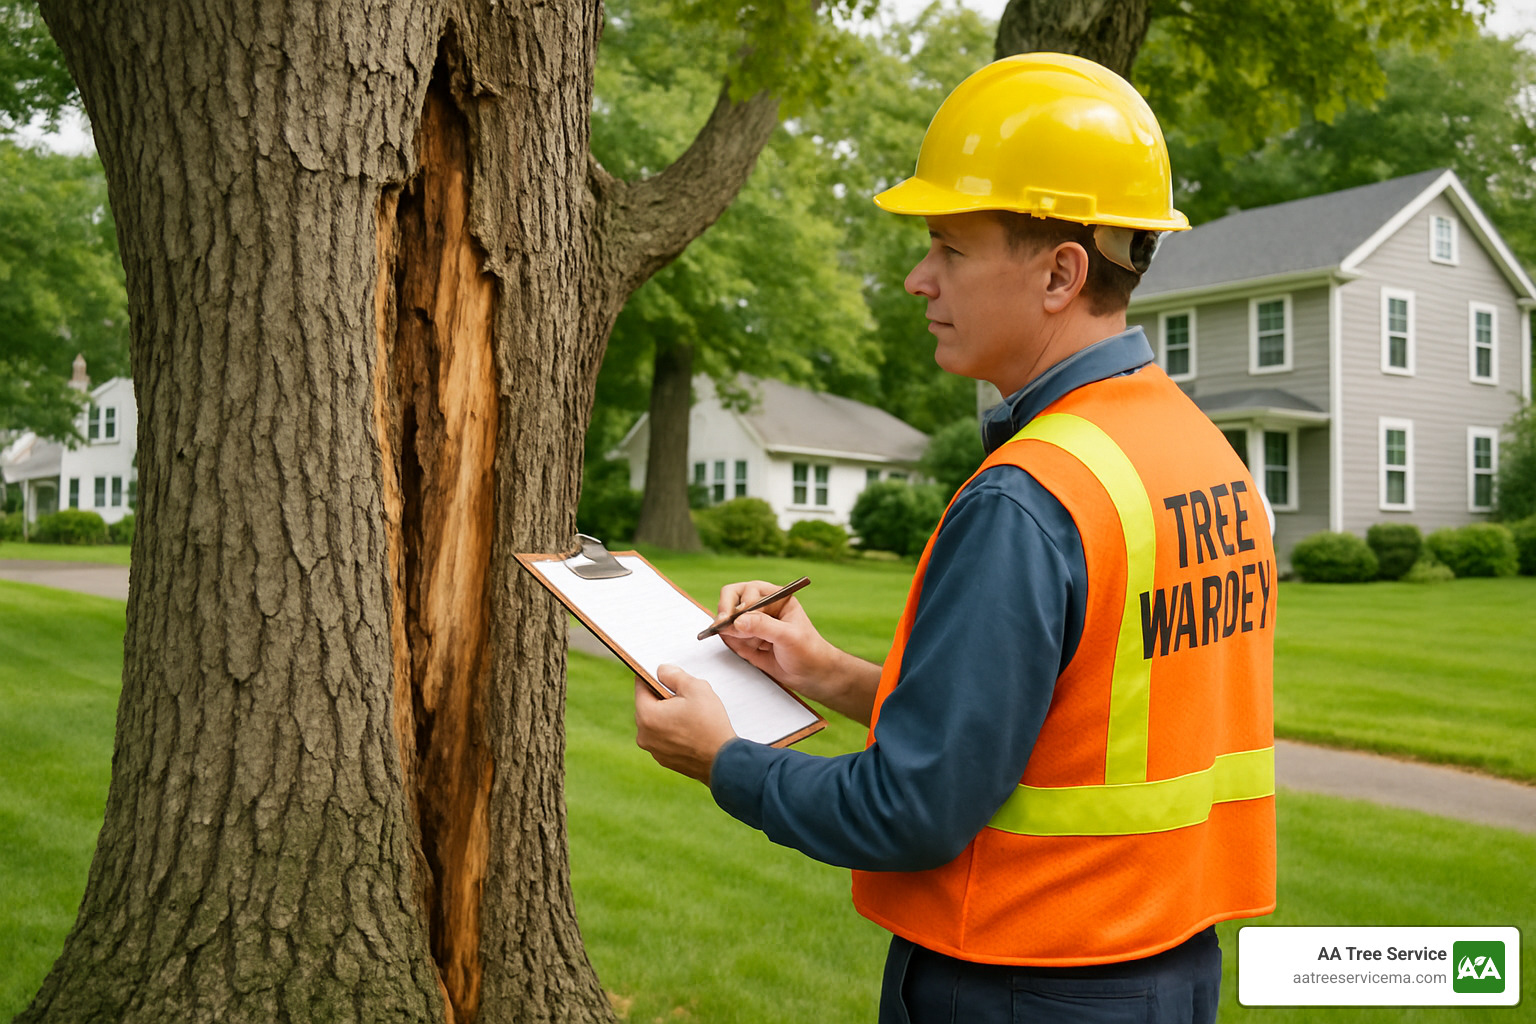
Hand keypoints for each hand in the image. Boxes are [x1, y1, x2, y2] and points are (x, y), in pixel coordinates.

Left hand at [634, 665, 736, 784]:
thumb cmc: (710, 724)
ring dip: (668, 716)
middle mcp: (644, 735)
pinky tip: (691, 731)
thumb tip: (661, 671)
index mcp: (647, 715)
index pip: (641, 686)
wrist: (723, 760)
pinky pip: (663, 738)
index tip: (665, 675)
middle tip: (685, 697)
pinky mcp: (664, 760)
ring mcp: (653, 750)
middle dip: (663, 698)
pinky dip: (673, 732)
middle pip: (648, 705)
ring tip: (690, 715)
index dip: (653, 676)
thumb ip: (674, 675)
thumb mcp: (696, 688)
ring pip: (656, 722)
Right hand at [712, 580, 880, 724]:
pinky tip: (752, 651)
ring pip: (728, 620)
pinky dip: (734, 644)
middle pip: (732, 599)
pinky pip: (730, 637)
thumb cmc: (808, 651)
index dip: (739, 604)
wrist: (811, 675)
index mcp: (776, 597)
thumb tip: (738, 621)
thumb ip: (764, 626)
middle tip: (722, 626)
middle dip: (727, 614)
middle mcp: (761, 607)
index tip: (735, 619)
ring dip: (732, 632)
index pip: (748, 591)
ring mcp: (752, 623)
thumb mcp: (789, 636)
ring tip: (752, 645)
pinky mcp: (746, 640)